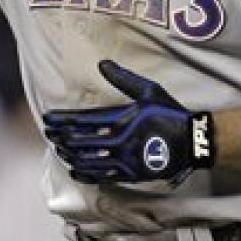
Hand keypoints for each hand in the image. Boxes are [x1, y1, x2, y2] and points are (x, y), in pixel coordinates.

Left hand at [42, 60, 215, 184]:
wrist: (192, 141)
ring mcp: (125, 159)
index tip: (48, 119)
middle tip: (48, 134)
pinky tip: (75, 171)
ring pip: (88, 160)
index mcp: (121, 118)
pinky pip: (103, 176)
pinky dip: (86, 174)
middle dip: (61, 137)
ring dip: (70, 155)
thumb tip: (103, 63)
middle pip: (81, 141)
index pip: (83, 120)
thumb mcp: (149, 90)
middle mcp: (119, 140)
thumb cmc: (170, 113)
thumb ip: (123, 78)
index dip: (63, 121)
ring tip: (58, 150)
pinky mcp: (131, 174)